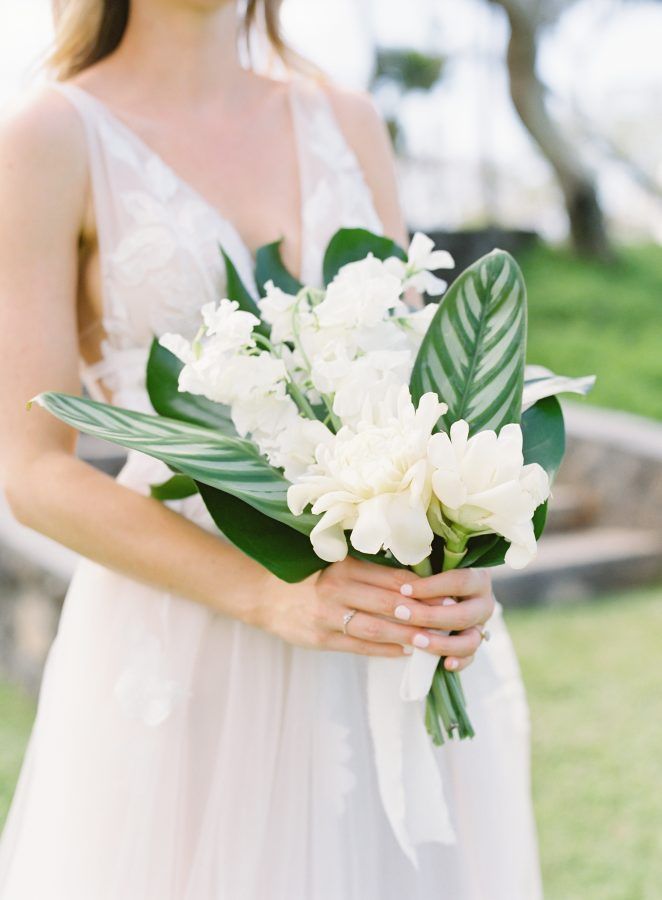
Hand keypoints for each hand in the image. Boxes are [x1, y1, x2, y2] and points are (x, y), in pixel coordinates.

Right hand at [260, 558, 494, 666]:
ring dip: (407, 636)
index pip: (391, 577)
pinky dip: (385, 651)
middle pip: (388, 602)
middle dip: (422, 613)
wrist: (265, 595)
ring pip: (376, 628)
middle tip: (449, 619)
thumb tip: (415, 579)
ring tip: (432, 641)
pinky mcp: (321, 638)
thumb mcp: (336, 565)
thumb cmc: (309, 577)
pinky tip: (405, 652)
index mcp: (344, 566)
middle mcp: (337, 588)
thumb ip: (369, 572)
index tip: (447, 593)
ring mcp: (328, 615)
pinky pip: (360, 647)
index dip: (421, 587)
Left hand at [396, 567, 495, 671]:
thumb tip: (403, 580)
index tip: (404, 589)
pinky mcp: (474, 643)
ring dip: (443, 643)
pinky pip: (470, 657)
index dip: (431, 586)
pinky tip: (445, 664)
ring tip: (417, 641)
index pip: (458, 582)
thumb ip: (424, 569)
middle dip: (430, 616)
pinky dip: (460, 662)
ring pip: (470, 641)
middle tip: (401, 614)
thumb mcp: (432, 566)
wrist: (447, 590)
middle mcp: (484, 603)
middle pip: (463, 615)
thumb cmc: (434, 572)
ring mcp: (481, 626)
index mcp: (478, 578)